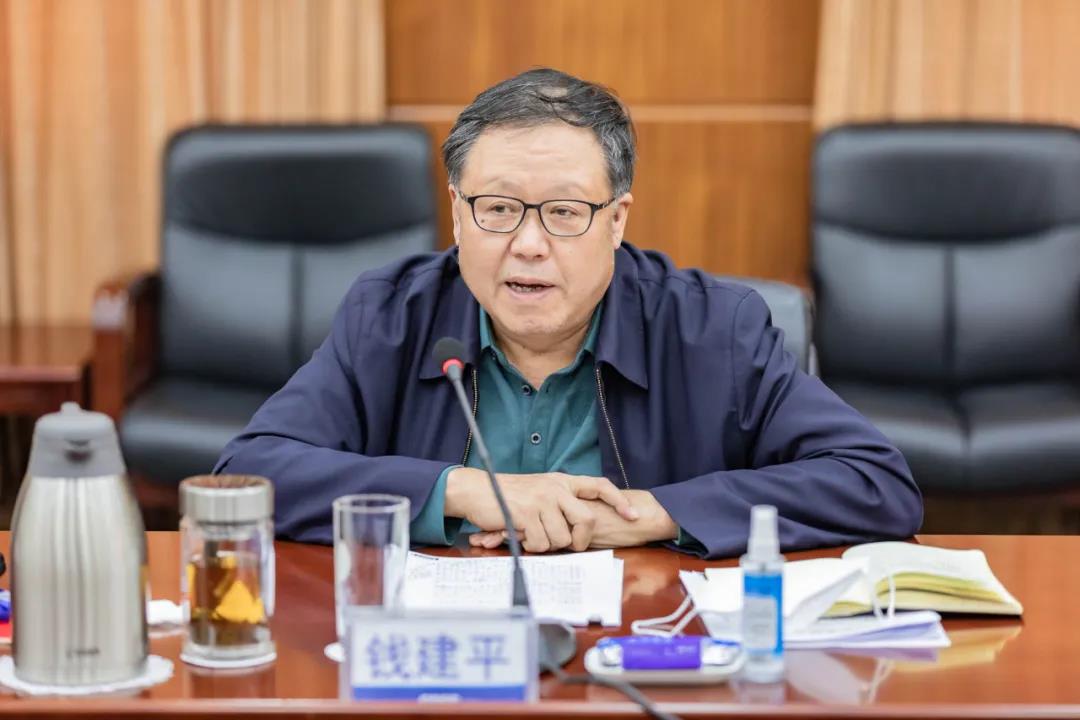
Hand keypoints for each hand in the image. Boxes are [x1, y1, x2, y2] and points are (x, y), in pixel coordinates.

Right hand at [446, 468, 638, 552]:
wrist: (477, 490)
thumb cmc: (509, 495)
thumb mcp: (540, 490)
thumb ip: (560, 502)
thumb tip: (582, 526)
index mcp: (562, 481)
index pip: (599, 485)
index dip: (618, 500)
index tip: (633, 515)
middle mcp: (555, 488)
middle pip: (587, 519)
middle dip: (580, 539)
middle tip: (570, 544)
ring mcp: (541, 500)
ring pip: (562, 538)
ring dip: (548, 544)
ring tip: (532, 534)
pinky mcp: (526, 514)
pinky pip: (541, 543)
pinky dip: (532, 546)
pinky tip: (521, 535)